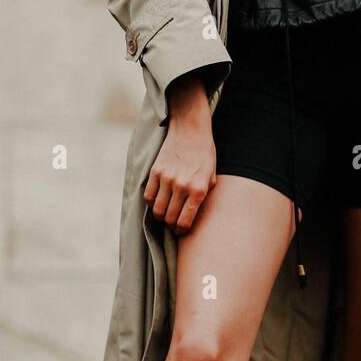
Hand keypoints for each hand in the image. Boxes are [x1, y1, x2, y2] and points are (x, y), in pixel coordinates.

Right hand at [143, 116, 216, 233]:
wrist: (191, 129)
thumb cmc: (204, 153)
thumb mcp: (212, 175)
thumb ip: (203, 195)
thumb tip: (192, 214)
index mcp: (198, 189)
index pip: (184, 222)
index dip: (181, 231)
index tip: (181, 231)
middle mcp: (182, 186)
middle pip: (169, 219)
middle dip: (171, 226)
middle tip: (173, 224)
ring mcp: (166, 179)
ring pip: (157, 210)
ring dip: (160, 216)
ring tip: (165, 213)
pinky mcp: (155, 171)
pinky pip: (148, 196)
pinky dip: (151, 202)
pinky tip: (158, 200)